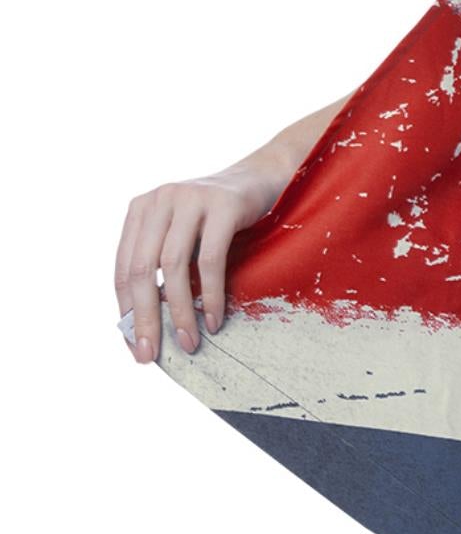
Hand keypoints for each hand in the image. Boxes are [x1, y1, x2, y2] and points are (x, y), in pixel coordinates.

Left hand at [115, 162, 284, 363]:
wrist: (264, 178)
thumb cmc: (222, 218)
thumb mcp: (185, 235)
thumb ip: (164, 264)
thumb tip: (150, 324)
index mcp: (141, 209)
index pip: (123, 268)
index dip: (127, 310)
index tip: (136, 346)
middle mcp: (160, 200)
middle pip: (141, 269)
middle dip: (145, 317)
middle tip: (150, 354)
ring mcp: (190, 199)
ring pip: (172, 266)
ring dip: (180, 311)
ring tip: (189, 342)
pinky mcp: (222, 205)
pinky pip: (210, 259)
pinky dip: (211, 294)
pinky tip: (214, 320)